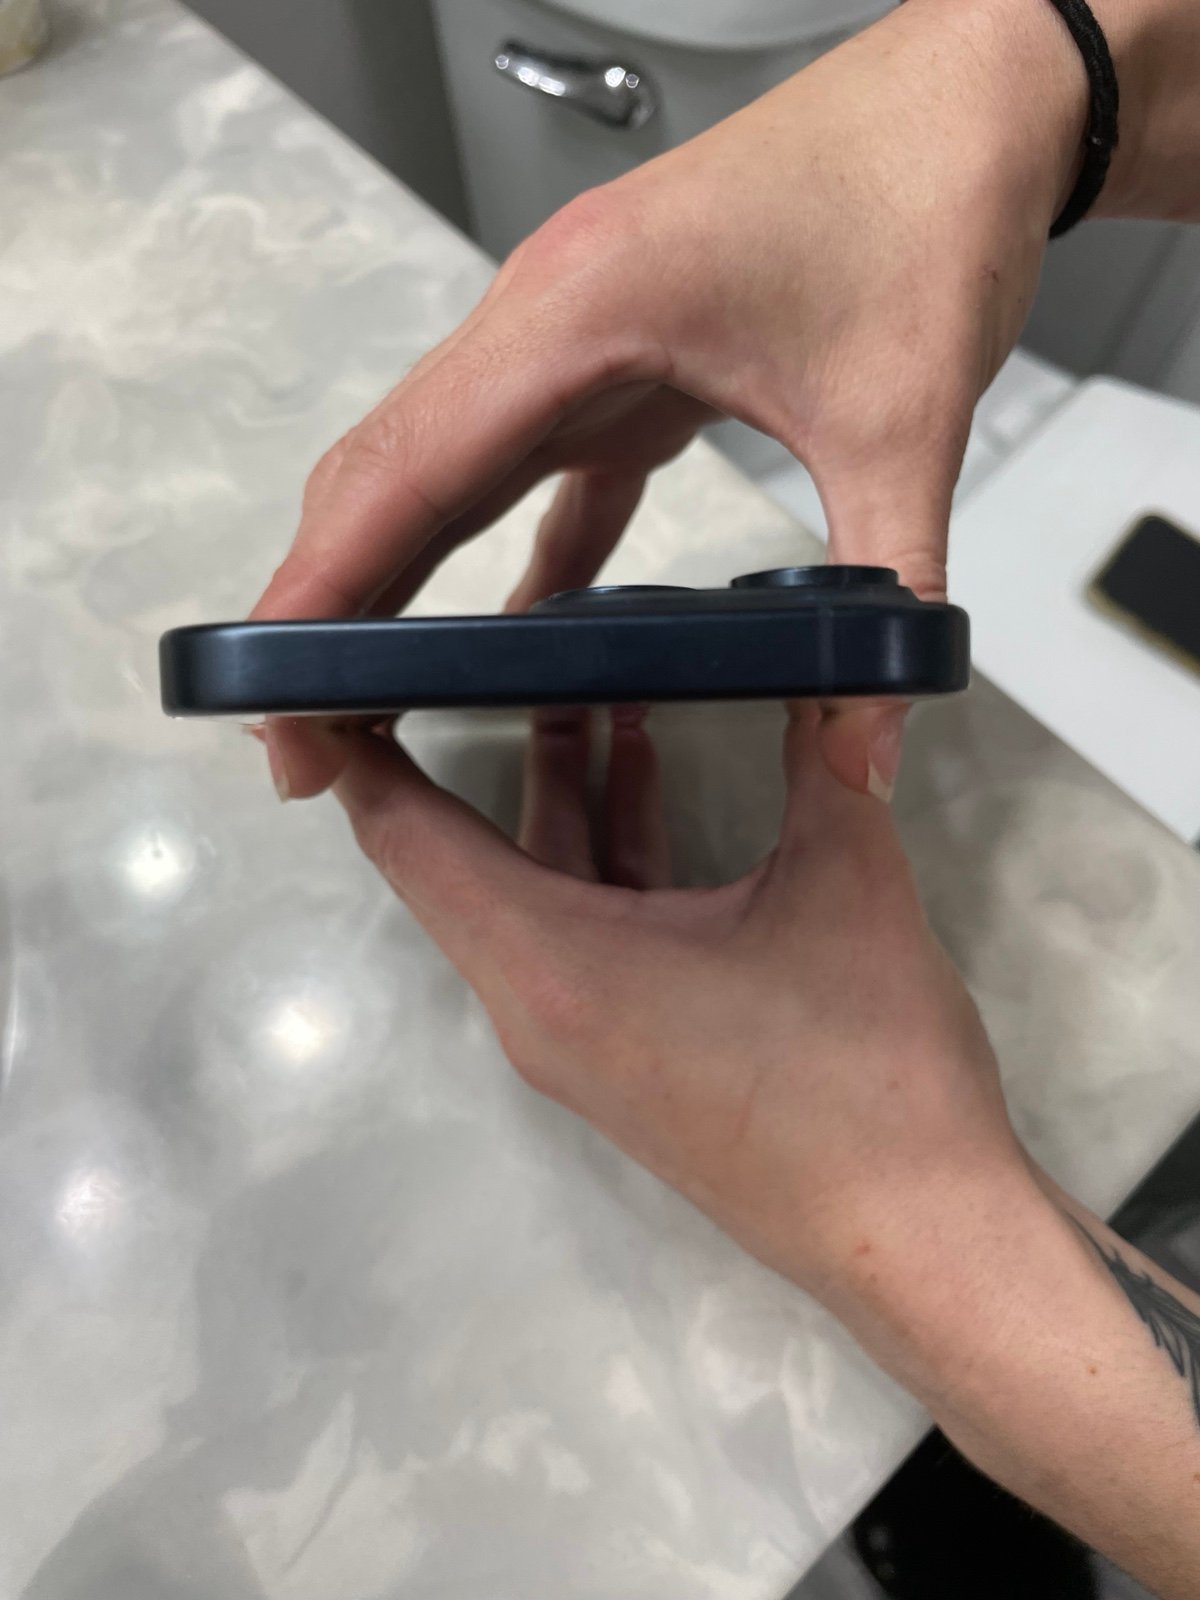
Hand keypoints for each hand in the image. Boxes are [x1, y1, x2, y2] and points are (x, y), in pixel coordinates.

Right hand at [252, 0, 1090, 801]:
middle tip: (301, 732)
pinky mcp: (620, 360)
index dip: (320, 590)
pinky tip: (512, 631)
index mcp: (577, 315)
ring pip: (443, 468)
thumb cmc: (925, 205)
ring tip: (367, 694)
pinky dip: (506, 551)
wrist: (972, 99)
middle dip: (330, 604)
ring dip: (396, 577)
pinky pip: (531, 469)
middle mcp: (544, 321)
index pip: (405, 470)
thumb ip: (884, 589)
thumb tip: (865, 751)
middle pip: (390, 472)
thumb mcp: (908, 417)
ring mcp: (573, 338)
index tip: (269, 689)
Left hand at [329, 706, 1199, 1596]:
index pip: (408, 839)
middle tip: (487, 639)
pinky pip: (577, 932)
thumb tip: (857, 645)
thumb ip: (830, 753)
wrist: (919, 1242)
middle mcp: (533, 1007)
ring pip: (528, 891)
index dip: (362, 748)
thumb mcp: (844, 886)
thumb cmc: (867, 1069)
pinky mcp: (621, 1055)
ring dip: (557, 792)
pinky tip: (643, 777)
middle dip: (474, 742)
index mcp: (550, 965)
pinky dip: (600, 852)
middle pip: (457, 858)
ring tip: (591, 684)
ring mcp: (574, 1040)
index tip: (335, 669)